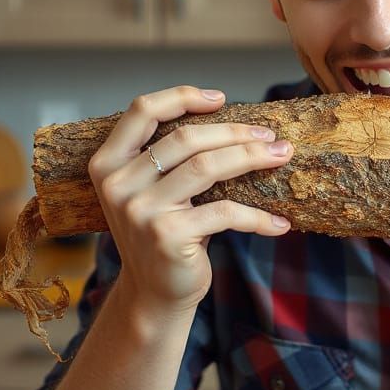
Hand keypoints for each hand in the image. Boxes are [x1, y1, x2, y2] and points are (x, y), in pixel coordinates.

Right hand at [87, 86, 292, 316]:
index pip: (142, 111)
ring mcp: (141, 210)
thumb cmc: (165, 233)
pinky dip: (258, 218)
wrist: (155, 294)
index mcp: (108, 163)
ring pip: (207, 166)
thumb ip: (173, 159)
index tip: (222, 98)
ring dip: (253, 157)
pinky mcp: (169, 236)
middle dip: (236, 133)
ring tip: (282, 156)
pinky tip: (280, 223)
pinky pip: (225, 212)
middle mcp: (118, 184)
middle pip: (186, 138)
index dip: (182, 96)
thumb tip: (238, 125)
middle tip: (271, 136)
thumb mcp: (155, 191)